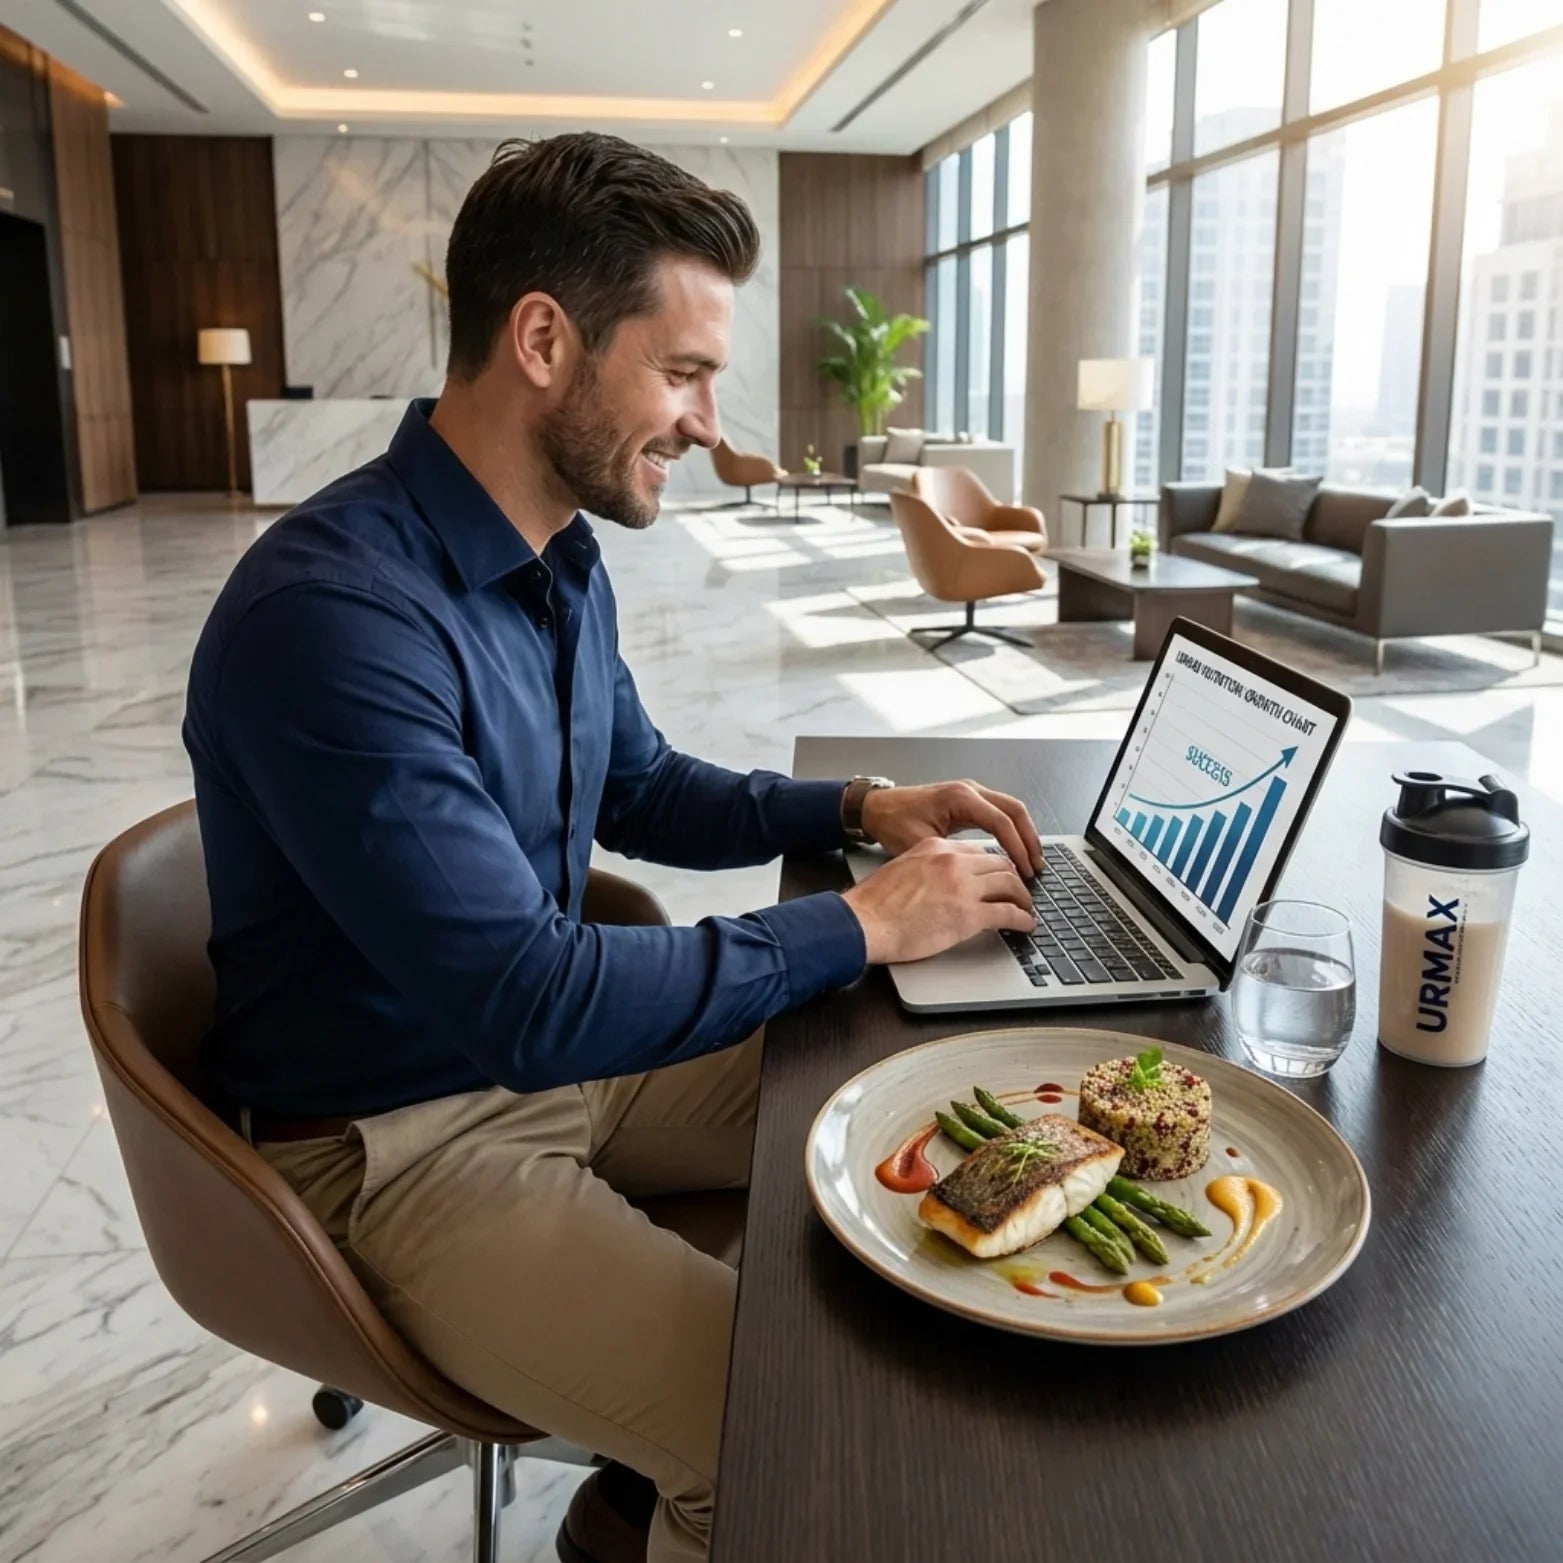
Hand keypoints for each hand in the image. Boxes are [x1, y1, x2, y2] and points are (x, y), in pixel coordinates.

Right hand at [840, 838, 1036, 964]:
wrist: (863, 921)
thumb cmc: (874, 903)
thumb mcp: (902, 869)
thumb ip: (926, 869)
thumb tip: (940, 884)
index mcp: (936, 848)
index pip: (977, 851)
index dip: (992, 866)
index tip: (997, 876)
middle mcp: (953, 861)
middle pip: (999, 864)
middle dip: (1013, 878)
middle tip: (1018, 891)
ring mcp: (963, 887)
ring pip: (1010, 884)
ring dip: (1022, 898)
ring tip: (1025, 908)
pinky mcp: (968, 914)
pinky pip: (1008, 913)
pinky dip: (1022, 919)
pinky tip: (1025, 925)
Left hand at [859, 779, 1043, 876]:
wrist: (876, 807)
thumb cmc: (893, 822)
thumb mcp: (921, 843)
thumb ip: (951, 857)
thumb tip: (977, 879)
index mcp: (959, 798)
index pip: (1001, 822)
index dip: (1017, 848)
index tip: (1024, 870)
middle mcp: (969, 790)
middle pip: (1015, 810)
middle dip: (1030, 839)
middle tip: (1037, 865)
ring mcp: (970, 793)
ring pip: (1010, 809)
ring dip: (1024, 833)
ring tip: (1032, 860)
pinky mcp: (968, 801)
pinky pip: (999, 812)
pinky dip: (1011, 830)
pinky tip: (1014, 850)